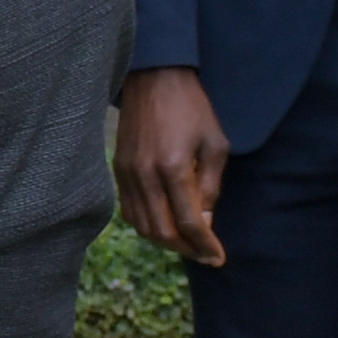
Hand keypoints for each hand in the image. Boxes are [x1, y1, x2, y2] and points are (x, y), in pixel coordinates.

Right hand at [114, 69, 232, 266]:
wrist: (155, 78)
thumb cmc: (192, 108)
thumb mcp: (215, 144)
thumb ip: (210, 186)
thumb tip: (205, 222)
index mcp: (174, 168)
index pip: (189, 222)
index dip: (206, 245)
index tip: (219, 258)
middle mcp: (146, 175)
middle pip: (162, 231)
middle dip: (186, 249)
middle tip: (205, 254)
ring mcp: (127, 173)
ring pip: (142, 225)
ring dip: (165, 241)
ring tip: (187, 243)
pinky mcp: (118, 168)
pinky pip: (129, 210)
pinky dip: (147, 224)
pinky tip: (164, 223)